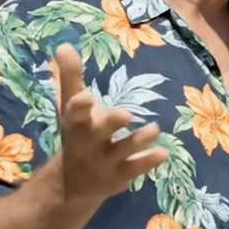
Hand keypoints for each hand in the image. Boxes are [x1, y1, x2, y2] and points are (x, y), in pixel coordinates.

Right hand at [54, 44, 167, 202]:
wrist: (72, 184)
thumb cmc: (77, 134)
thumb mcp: (71, 108)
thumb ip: (71, 77)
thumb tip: (65, 44)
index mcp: (75, 124)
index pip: (74, 114)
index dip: (79, 107)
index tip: (86, 97)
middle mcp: (88, 143)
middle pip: (96, 133)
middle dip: (109, 124)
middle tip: (125, 114)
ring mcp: (104, 162)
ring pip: (121, 150)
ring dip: (138, 140)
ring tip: (155, 128)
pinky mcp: (119, 176)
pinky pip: (135, 168)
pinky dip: (148, 161)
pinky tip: (163, 152)